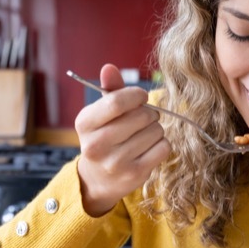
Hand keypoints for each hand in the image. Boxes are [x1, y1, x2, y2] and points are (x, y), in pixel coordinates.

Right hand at [74, 63, 170, 216]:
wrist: (98, 179)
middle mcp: (96, 145)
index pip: (117, 102)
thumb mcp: (100, 114)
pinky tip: (149, 147)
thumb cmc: (103, 137)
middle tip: (143, 118)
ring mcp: (116, 163)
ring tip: (143, 134)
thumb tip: (109, 67)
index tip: (141, 97)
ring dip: (155, 128)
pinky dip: (162, 144)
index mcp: (85, 123)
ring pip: (155, 131)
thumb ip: (109, 90)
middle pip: (141, 116)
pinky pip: (163, 147)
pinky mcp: (135, 175)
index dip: (136, 95)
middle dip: (148, 112)